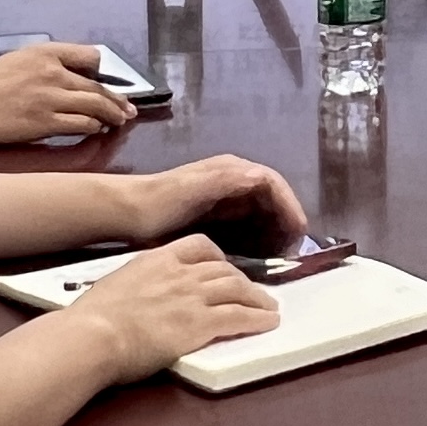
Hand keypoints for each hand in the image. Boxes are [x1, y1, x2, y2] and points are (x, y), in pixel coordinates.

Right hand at [0, 42, 136, 147]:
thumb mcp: (16, 61)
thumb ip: (44, 64)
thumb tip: (70, 76)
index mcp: (43, 52)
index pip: (90, 56)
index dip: (102, 71)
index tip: (108, 82)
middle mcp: (52, 71)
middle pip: (97, 85)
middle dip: (117, 99)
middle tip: (128, 109)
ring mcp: (50, 97)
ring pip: (95, 105)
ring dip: (111, 114)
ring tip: (120, 121)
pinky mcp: (45, 123)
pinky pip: (81, 124)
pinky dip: (93, 127)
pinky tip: (96, 130)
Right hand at [58, 239, 280, 381]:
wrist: (93, 334)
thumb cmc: (93, 317)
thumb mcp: (117, 286)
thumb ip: (137, 286)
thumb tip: (139, 298)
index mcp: (157, 259)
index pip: (198, 246)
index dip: (218, 256)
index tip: (225, 266)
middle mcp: (180, 272)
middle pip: (223, 268)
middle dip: (243, 280)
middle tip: (254, 292)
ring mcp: (192, 295)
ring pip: (237, 288)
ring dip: (258, 298)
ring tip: (270, 308)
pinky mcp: (200, 321)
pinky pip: (239, 316)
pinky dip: (258, 318)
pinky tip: (269, 322)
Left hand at [115, 154, 305, 247]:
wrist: (128, 213)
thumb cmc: (162, 201)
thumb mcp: (197, 188)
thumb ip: (228, 180)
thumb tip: (262, 177)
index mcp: (231, 170)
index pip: (273, 183)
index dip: (290, 205)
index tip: (298, 231)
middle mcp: (232, 179)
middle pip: (271, 198)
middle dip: (284, 220)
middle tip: (291, 249)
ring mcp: (223, 197)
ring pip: (260, 212)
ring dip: (273, 230)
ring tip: (279, 255)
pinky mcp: (215, 213)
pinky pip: (246, 223)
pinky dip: (257, 236)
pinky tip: (258, 255)